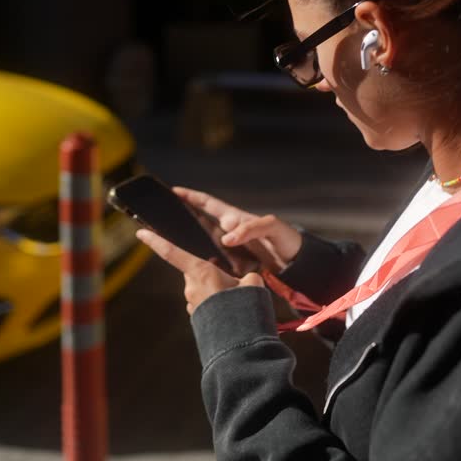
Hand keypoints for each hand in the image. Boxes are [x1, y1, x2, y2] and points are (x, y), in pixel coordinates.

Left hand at [135, 228, 264, 315]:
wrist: (239, 343)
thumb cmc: (243, 308)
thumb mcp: (252, 284)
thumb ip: (247, 276)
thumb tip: (245, 280)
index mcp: (200, 272)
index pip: (172, 253)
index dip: (155, 241)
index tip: (140, 233)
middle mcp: (191, 286)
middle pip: (197, 271)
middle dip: (212, 274)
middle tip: (234, 283)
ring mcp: (192, 303)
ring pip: (203, 288)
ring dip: (216, 291)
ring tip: (236, 301)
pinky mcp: (197, 316)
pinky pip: (205, 304)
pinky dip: (215, 305)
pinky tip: (230, 311)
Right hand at [172, 186, 301, 272]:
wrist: (299, 265)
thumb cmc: (287, 240)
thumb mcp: (271, 228)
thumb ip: (250, 229)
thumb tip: (227, 238)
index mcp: (235, 218)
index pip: (208, 203)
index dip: (191, 196)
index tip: (173, 191)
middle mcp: (229, 232)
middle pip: (199, 223)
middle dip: (181, 220)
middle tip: (161, 220)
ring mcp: (230, 249)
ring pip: (203, 245)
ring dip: (189, 245)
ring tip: (169, 245)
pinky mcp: (233, 265)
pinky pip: (213, 262)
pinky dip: (203, 264)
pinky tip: (192, 270)